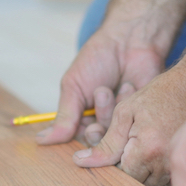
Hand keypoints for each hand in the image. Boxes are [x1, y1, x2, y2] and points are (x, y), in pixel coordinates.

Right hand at [38, 24, 163, 145]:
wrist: (130, 40)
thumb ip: (64, 117)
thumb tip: (41, 141)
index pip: (79, 142)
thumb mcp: (74, 87)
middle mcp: (104, 123)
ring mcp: (125, 121)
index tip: (83, 122)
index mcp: (84, 118)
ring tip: (109, 87)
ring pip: (116, 135)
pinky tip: (128, 85)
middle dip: (98, 122)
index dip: (81, 136)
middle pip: (100, 144)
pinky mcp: (143, 116)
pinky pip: (135, 125)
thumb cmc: (98, 60)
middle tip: (100, 94)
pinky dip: (127, 103)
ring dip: (110, 109)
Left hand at [71, 66, 185, 185]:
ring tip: (143, 143)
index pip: (120, 174)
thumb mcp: (125, 112)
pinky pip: (166, 178)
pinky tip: (155, 148)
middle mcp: (165, 164)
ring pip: (151, 183)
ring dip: (142, 169)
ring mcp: (178, 167)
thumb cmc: (160, 93)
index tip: (113, 149)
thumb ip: (105, 142)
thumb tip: (81, 162)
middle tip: (128, 144)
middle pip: (136, 182)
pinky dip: (157, 168)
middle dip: (127, 167)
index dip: (113, 164)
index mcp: (147, 150)